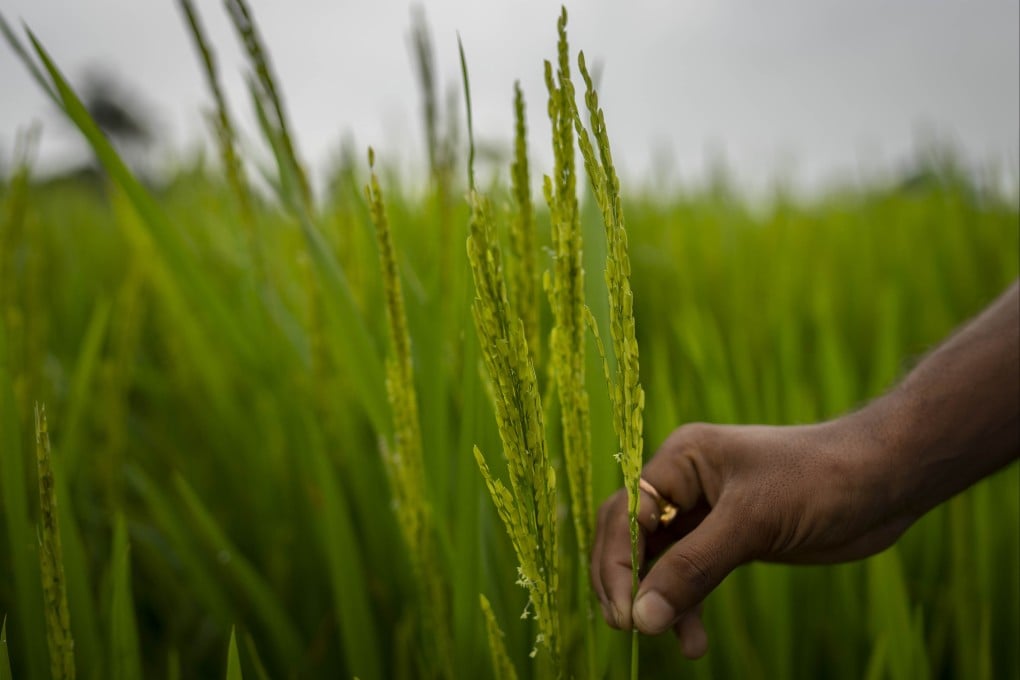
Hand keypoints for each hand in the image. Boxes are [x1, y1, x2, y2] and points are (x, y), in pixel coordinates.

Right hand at [591, 418, 914, 657]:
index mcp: (680, 460)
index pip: (624, 512)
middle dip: (625, 581)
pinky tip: (693, 641)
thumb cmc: (819, 480)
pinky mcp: (731, 539)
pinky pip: (691, 575)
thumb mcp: (752, 522)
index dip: (615, 561)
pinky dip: (687, 607)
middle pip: (629, 535)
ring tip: (662, 638)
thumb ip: (694, 568)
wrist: (884, 480)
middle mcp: (684, 483)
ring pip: (658, 561)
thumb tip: (641, 619)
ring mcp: (706, 512)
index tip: (624, 612)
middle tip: (627, 627)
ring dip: (657, 600)